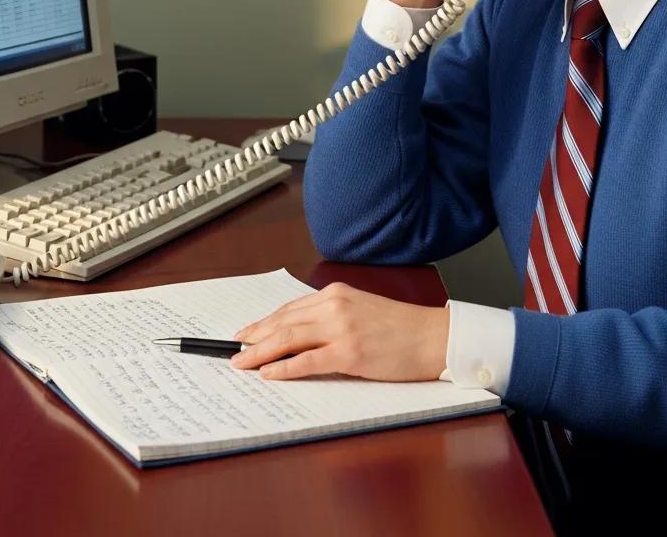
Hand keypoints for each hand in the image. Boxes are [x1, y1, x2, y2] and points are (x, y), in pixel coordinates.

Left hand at [229, 282, 448, 382]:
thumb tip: (300, 333)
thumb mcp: (361, 310)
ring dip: (260, 352)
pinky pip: (308, 360)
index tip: (245, 332)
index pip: (290, 309)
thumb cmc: (401, 328)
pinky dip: (284, 367)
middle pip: (283, 322)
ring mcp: (342, 328)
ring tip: (241, 362)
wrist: (434, 336)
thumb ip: (332, 316)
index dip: (264, 322)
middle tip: (233, 349)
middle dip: (254, 337)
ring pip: (289, 338)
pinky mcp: (350, 352)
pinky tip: (268, 373)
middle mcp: (335, 305)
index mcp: (336, 293)